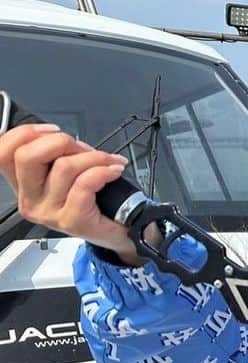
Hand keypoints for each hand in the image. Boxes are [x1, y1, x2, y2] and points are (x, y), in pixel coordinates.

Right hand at [0, 125, 137, 260]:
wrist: (121, 232)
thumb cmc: (96, 201)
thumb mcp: (68, 174)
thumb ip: (56, 155)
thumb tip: (62, 137)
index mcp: (23, 185)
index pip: (3, 152)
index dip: (25, 133)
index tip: (53, 130)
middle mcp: (30, 200)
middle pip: (27, 156)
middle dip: (61, 141)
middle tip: (83, 148)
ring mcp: (50, 213)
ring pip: (63, 167)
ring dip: (92, 156)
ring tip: (108, 161)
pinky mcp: (72, 221)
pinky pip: (85, 183)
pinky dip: (104, 170)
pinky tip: (114, 171)